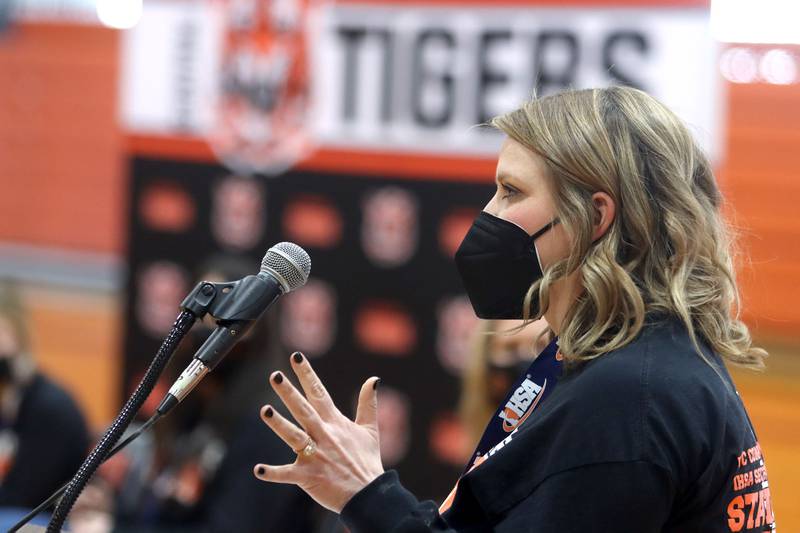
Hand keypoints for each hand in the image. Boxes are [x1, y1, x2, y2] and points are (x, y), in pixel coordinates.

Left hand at [253, 352, 383, 512]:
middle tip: (275, 375)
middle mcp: (324, 435)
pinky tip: (258, 470)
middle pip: (303, 410)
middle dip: (289, 392)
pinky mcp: (309, 476)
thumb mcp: (370, 429)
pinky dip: (273, 473)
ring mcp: (315, 456)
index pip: (319, 393)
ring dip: (279, 424)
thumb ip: (368, 403)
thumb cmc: (367, 461)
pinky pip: (287, 474)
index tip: (296, 357)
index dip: (307, 374)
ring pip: (294, 436)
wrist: (369, 494)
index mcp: (335, 423)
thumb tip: (374, 379)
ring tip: (264, 410)